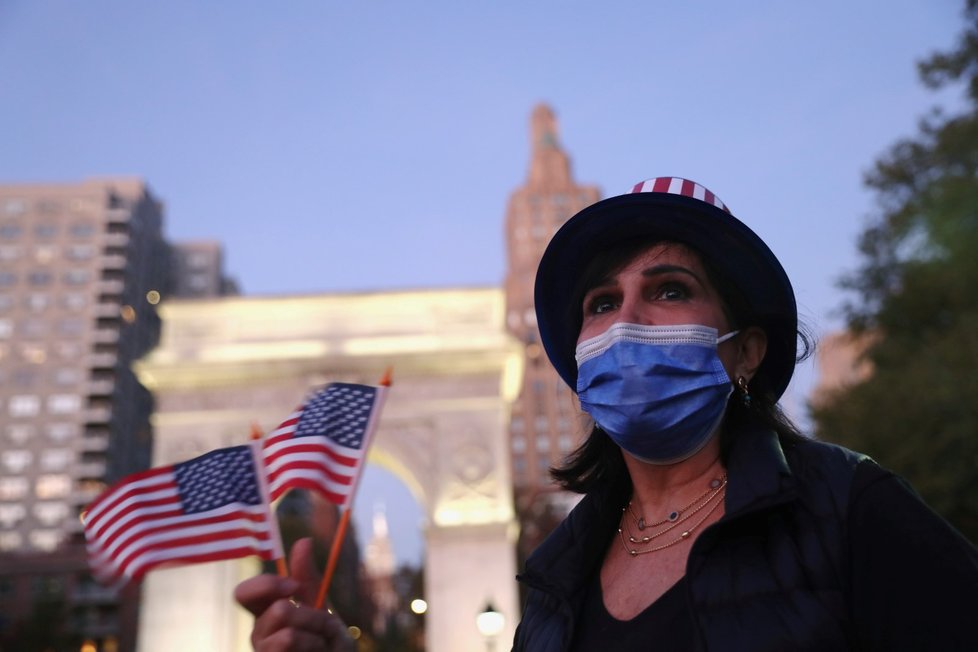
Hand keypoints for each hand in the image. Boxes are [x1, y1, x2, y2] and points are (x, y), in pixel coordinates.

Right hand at [235, 538, 354, 650]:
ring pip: (289, 632)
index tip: (294, 587)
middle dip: (311, 615)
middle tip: (324, 625)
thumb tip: (303, 541)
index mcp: (265, 614)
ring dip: (318, 635)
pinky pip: (291, 644)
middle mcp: (259, 635)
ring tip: (324, 645)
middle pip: (277, 611)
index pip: (244, 593)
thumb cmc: (328, 642)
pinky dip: (315, 647)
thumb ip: (308, 578)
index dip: (267, 584)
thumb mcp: (322, 606)